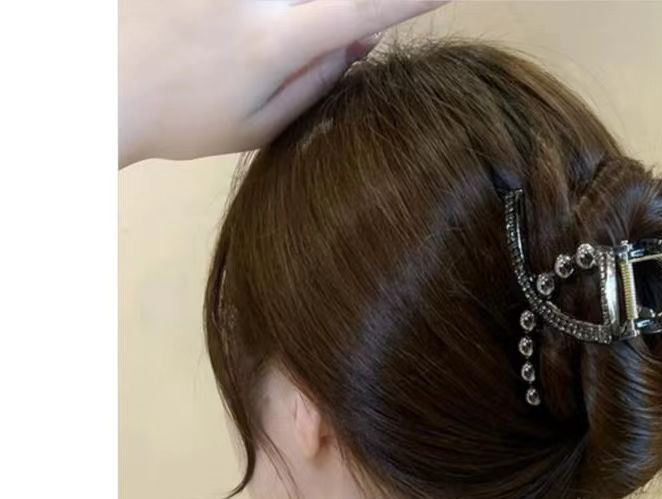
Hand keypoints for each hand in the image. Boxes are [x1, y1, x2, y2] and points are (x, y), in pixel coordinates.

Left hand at [119, 0, 448, 166]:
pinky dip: (273, 14)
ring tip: (259, 52)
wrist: (98, 84)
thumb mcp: (261, 123)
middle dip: (339, 12)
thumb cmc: (184, 117)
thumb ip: (318, 78)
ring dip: (300, 17)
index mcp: (273, 40)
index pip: (361, 7)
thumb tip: (363, 33)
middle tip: (307, 48)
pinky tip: (247, 34)